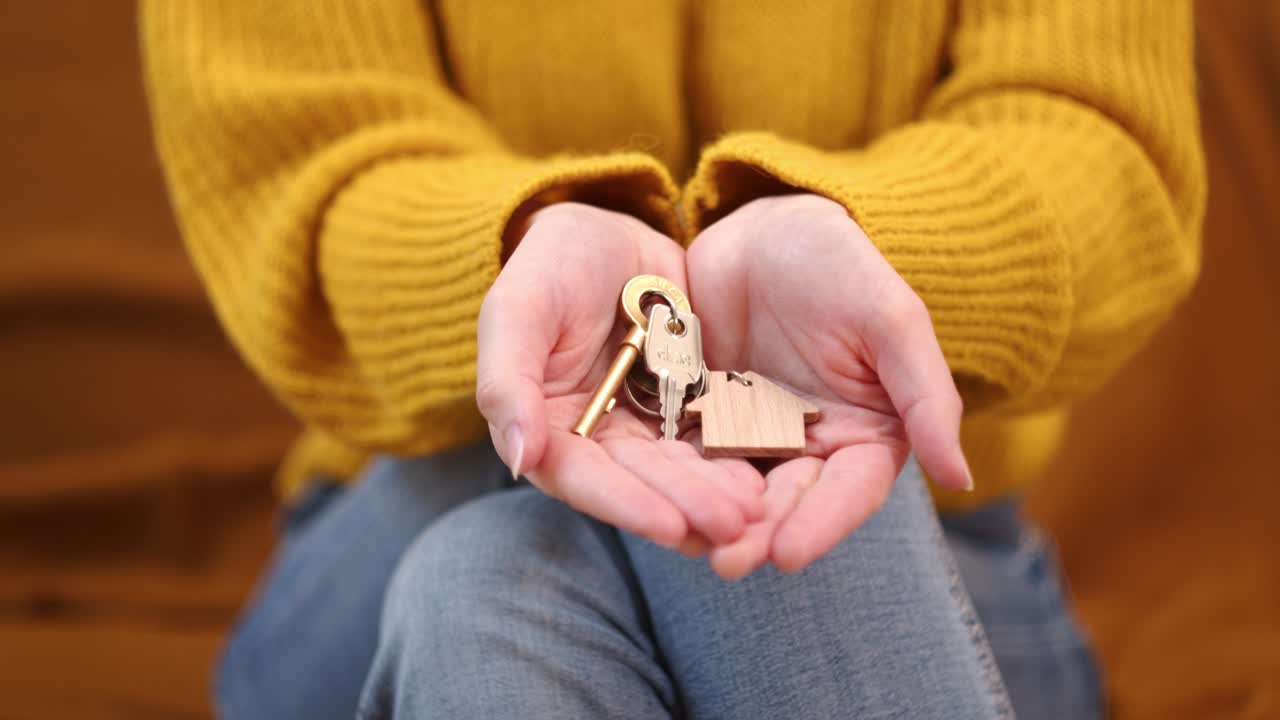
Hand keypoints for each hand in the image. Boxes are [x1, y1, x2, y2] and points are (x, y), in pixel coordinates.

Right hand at [477, 203, 764, 549]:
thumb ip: (507, 380)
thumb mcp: (518, 309)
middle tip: (736, 526)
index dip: (625, 505)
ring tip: (760, 510)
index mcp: (547, 428)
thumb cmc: (549, 265)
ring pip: (684, 466)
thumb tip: (519, 460)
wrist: (606, 233)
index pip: (583, 479)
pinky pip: (714, 433)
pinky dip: (739, 452)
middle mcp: (597, 440)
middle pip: (643, 482)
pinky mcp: (688, 405)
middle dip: (688, 506)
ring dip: (719, 491)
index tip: (669, 526)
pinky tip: (772, 470)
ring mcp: (646, 425)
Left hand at [685, 194, 971, 577]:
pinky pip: (684, 450)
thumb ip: (924, 396)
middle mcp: (808, 446)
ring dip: (711, 517)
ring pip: (732, 486)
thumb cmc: (840, 264)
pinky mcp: (700, 417)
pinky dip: (672, 475)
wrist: (766, 229)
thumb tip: (958, 477)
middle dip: (758, 533)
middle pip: (785, 500)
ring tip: (685, 541)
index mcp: (864, 434)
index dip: (820, 524)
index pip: (848, 492)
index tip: (789, 555)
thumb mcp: (890, 319)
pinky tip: (651, 496)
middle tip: (725, 562)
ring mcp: (750, 435)